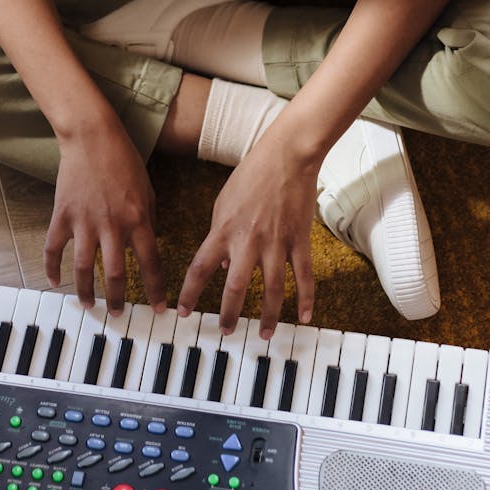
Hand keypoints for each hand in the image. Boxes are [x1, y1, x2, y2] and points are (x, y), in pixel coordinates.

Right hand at [45, 123, 165, 315]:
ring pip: (84, 268)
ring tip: (89, 305)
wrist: (93, 137)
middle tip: (118, 314)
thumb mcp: (147, 191)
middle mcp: (112, 225)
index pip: (150, 263)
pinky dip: (51, 267)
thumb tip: (145, 247)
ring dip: (86, 291)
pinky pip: (54, 248)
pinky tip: (54, 282)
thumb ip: (147, 221)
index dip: (155, 290)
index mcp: (138, 220)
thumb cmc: (124, 161)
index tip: (158, 309)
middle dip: (118, 299)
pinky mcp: (62, 215)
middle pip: (115, 274)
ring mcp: (85, 222)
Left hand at [178, 125, 317, 337]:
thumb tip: (221, 267)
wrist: (287, 155)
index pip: (199, 268)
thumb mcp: (223, 202)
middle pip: (235, 287)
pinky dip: (306, 298)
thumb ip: (219, 234)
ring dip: (269, 316)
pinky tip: (305, 317)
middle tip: (226, 333)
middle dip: (229, 314)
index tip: (183, 313)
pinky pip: (303, 275)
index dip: (189, 293)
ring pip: (272, 289)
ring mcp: (276, 242)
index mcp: (223, 230)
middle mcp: (247, 241)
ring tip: (265, 334)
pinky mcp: (300, 240)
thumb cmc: (251, 175)